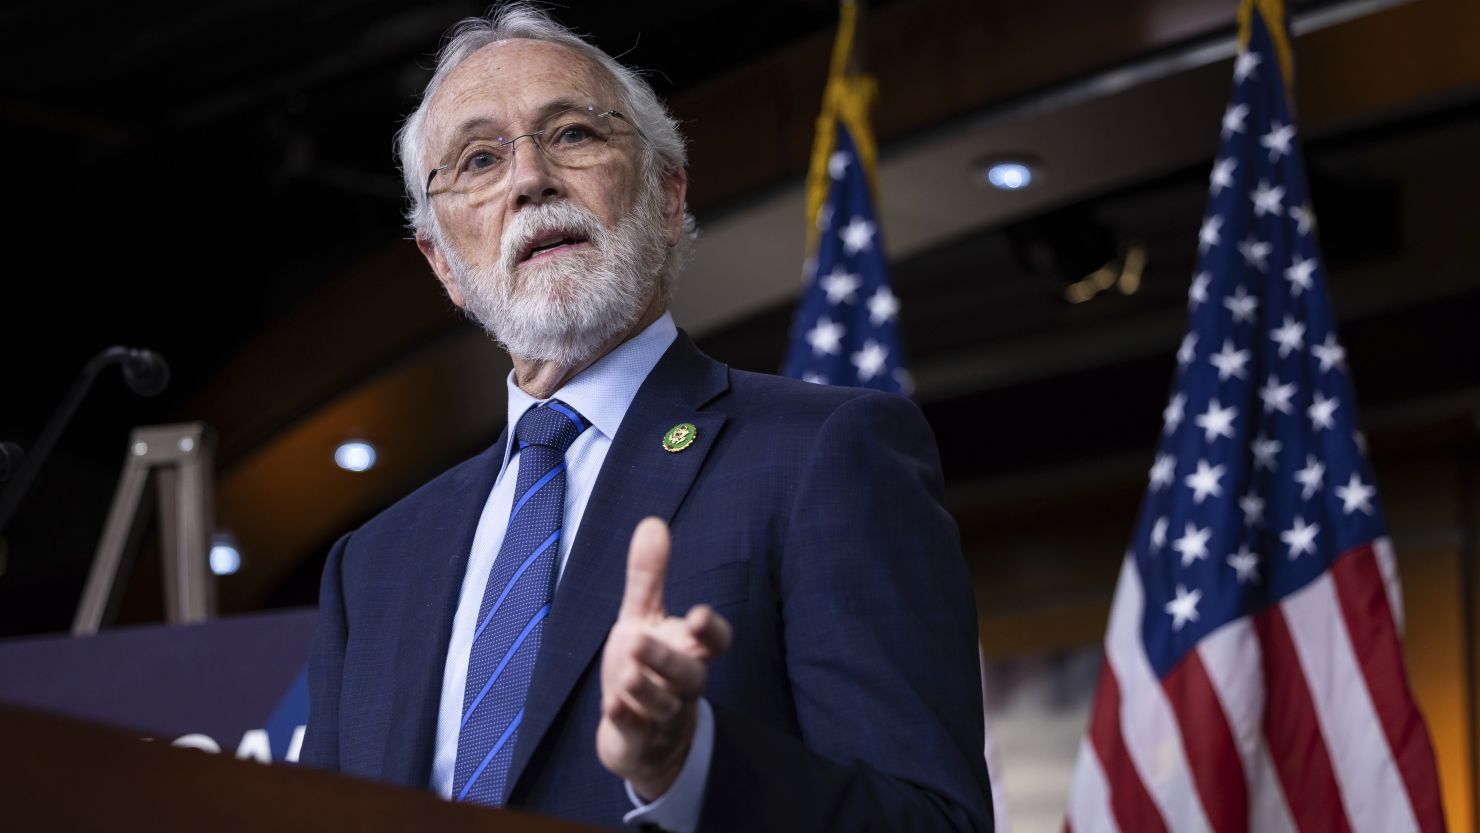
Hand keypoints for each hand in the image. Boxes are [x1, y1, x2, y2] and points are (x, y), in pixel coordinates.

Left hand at [597, 517, 731, 799]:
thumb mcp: (643, 617)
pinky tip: (611, 706)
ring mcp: (662, 716)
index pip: (714, 641)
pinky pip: (638, 734)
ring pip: (664, 706)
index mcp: (688, 650)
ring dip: (646, 691)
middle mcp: (682, 684)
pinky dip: (626, 721)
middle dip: (668, 660)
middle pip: (689, 674)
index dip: (710, 629)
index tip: (696, 614)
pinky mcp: (639, 741)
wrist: (645, 738)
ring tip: (627, 674)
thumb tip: (652, 522)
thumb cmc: (647, 666)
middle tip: (638, 641)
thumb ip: (649, 576)